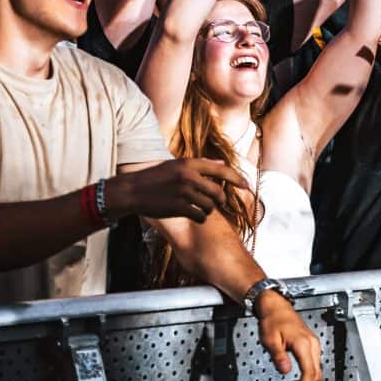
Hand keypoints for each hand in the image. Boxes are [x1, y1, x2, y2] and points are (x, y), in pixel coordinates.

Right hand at [110, 157, 245, 223]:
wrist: (133, 190)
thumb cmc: (155, 177)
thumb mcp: (176, 165)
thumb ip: (200, 165)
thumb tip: (222, 164)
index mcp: (189, 163)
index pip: (221, 170)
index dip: (237, 178)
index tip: (247, 185)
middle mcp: (189, 176)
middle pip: (218, 192)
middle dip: (220, 200)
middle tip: (216, 202)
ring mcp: (184, 192)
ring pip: (210, 206)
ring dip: (207, 209)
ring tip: (196, 207)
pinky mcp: (179, 207)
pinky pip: (200, 216)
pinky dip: (199, 217)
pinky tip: (191, 214)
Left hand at [255, 291, 322, 380]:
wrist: (275, 306)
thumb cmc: (272, 319)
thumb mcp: (270, 339)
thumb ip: (278, 356)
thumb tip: (285, 370)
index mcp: (303, 343)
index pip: (309, 372)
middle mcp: (312, 344)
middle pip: (315, 374)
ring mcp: (313, 345)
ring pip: (314, 371)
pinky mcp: (310, 346)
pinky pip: (310, 365)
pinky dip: (303, 377)